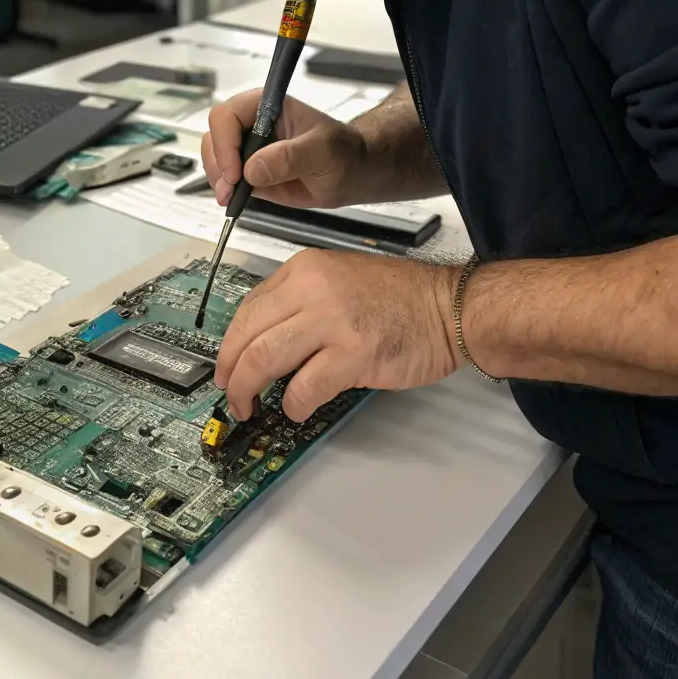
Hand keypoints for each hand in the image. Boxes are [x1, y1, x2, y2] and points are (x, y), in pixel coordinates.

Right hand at [202, 91, 367, 208]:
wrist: (353, 175)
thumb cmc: (345, 153)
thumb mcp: (324, 152)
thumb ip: (290, 157)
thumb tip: (253, 169)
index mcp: (267, 107)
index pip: (228, 115)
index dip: (225, 142)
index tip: (236, 172)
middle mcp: (252, 124)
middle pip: (214, 136)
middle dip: (218, 163)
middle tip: (231, 189)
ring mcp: (249, 148)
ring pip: (214, 157)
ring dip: (217, 178)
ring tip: (232, 197)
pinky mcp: (250, 172)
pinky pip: (225, 177)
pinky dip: (224, 190)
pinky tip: (234, 201)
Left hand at [214, 248, 461, 420]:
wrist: (449, 306)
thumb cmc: (401, 298)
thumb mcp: (339, 279)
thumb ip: (300, 302)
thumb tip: (262, 341)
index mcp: (305, 269)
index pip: (248, 308)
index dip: (230, 344)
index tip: (228, 365)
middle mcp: (312, 288)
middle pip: (247, 334)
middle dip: (230, 371)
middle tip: (231, 393)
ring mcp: (333, 320)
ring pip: (264, 359)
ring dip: (248, 389)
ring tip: (250, 406)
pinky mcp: (354, 353)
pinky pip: (304, 386)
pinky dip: (294, 404)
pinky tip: (297, 409)